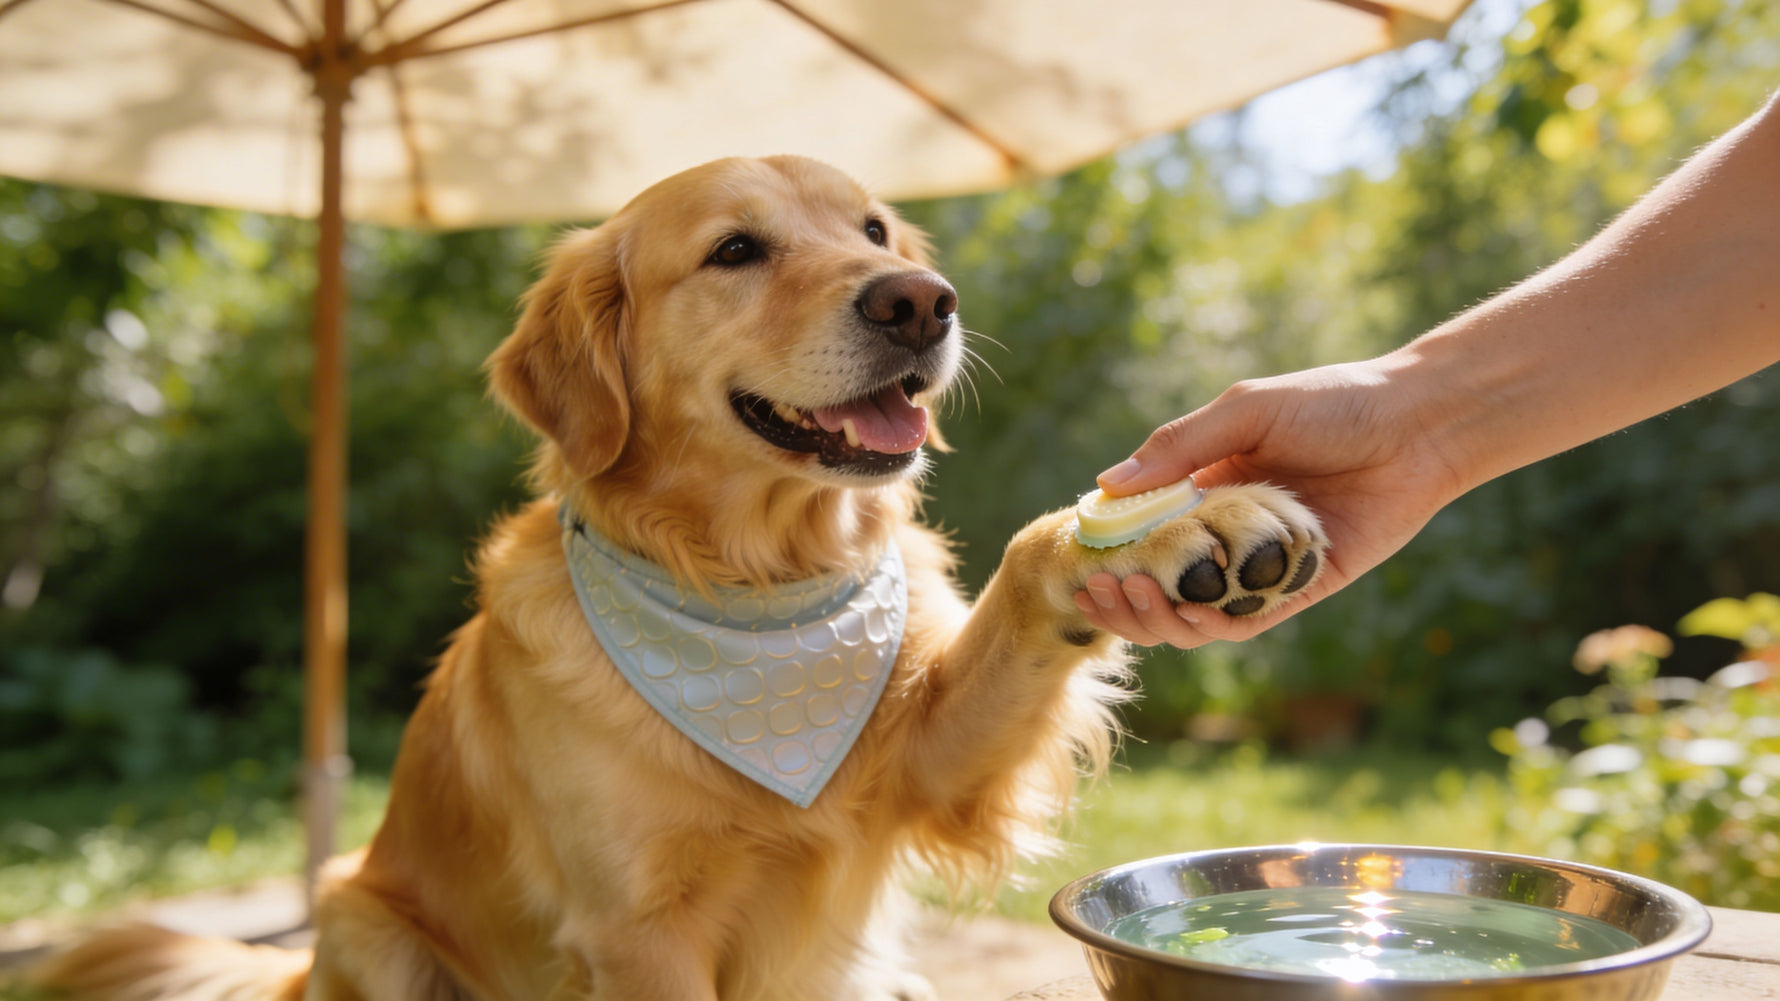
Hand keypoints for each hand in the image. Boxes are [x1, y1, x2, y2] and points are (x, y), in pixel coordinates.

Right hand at [1073, 357, 1469, 647]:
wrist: (1419, 424)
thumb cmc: (1334, 402)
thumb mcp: (1246, 411)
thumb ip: (1180, 447)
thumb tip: (1106, 485)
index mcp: (1206, 487)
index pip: (1141, 532)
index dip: (1107, 552)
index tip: (1082, 561)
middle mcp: (1228, 533)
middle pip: (1160, 583)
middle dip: (1123, 596)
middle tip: (1102, 590)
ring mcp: (1263, 565)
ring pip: (1195, 612)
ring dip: (1159, 617)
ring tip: (1138, 600)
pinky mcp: (1302, 588)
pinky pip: (1248, 622)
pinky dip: (1213, 626)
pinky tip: (1192, 617)